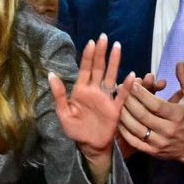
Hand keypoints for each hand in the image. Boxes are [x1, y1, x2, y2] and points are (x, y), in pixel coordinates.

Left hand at [49, 35, 133, 183]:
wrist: (89, 146)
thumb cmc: (75, 129)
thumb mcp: (63, 113)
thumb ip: (59, 94)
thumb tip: (50, 74)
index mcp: (81, 91)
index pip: (85, 69)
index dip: (88, 56)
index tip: (92, 42)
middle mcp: (95, 91)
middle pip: (99, 68)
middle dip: (101, 53)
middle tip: (104, 37)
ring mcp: (106, 98)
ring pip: (111, 76)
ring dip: (114, 63)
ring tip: (117, 47)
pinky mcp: (116, 109)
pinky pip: (123, 96)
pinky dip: (127, 86)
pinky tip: (132, 75)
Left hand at [118, 62, 183, 179]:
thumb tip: (179, 62)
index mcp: (179, 116)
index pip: (156, 105)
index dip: (142, 94)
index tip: (132, 83)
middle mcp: (169, 131)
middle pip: (143, 115)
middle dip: (129, 101)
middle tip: (119, 88)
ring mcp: (160, 143)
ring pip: (135, 128)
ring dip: (123, 114)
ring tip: (116, 101)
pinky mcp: (152, 152)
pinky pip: (133, 141)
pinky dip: (123, 130)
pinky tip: (117, 118)